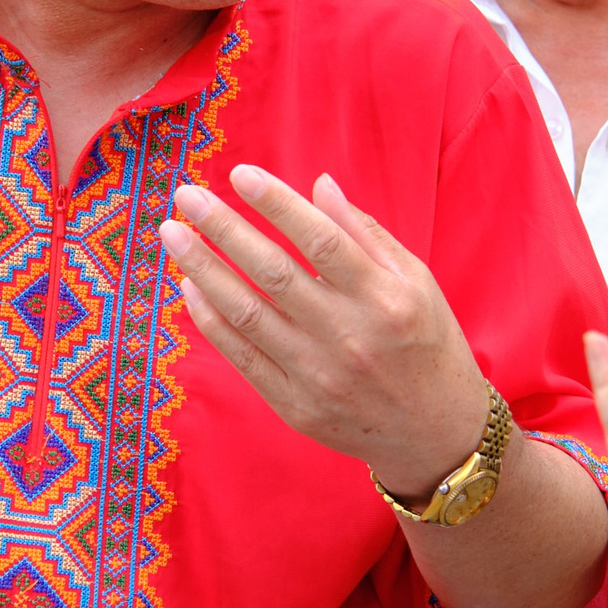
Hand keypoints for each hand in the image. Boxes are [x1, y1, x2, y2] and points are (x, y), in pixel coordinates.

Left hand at [160, 165, 489, 498]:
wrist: (436, 434)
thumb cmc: (428, 344)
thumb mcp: (417, 281)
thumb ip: (365, 233)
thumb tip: (319, 184)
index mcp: (385, 297)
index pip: (320, 239)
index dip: (276, 203)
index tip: (239, 173)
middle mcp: (349, 335)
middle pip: (273, 272)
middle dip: (223, 228)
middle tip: (185, 195)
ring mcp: (318, 375)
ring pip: (247, 312)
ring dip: (203, 268)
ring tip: (172, 233)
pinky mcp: (295, 406)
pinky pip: (241, 356)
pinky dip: (210, 319)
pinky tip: (190, 285)